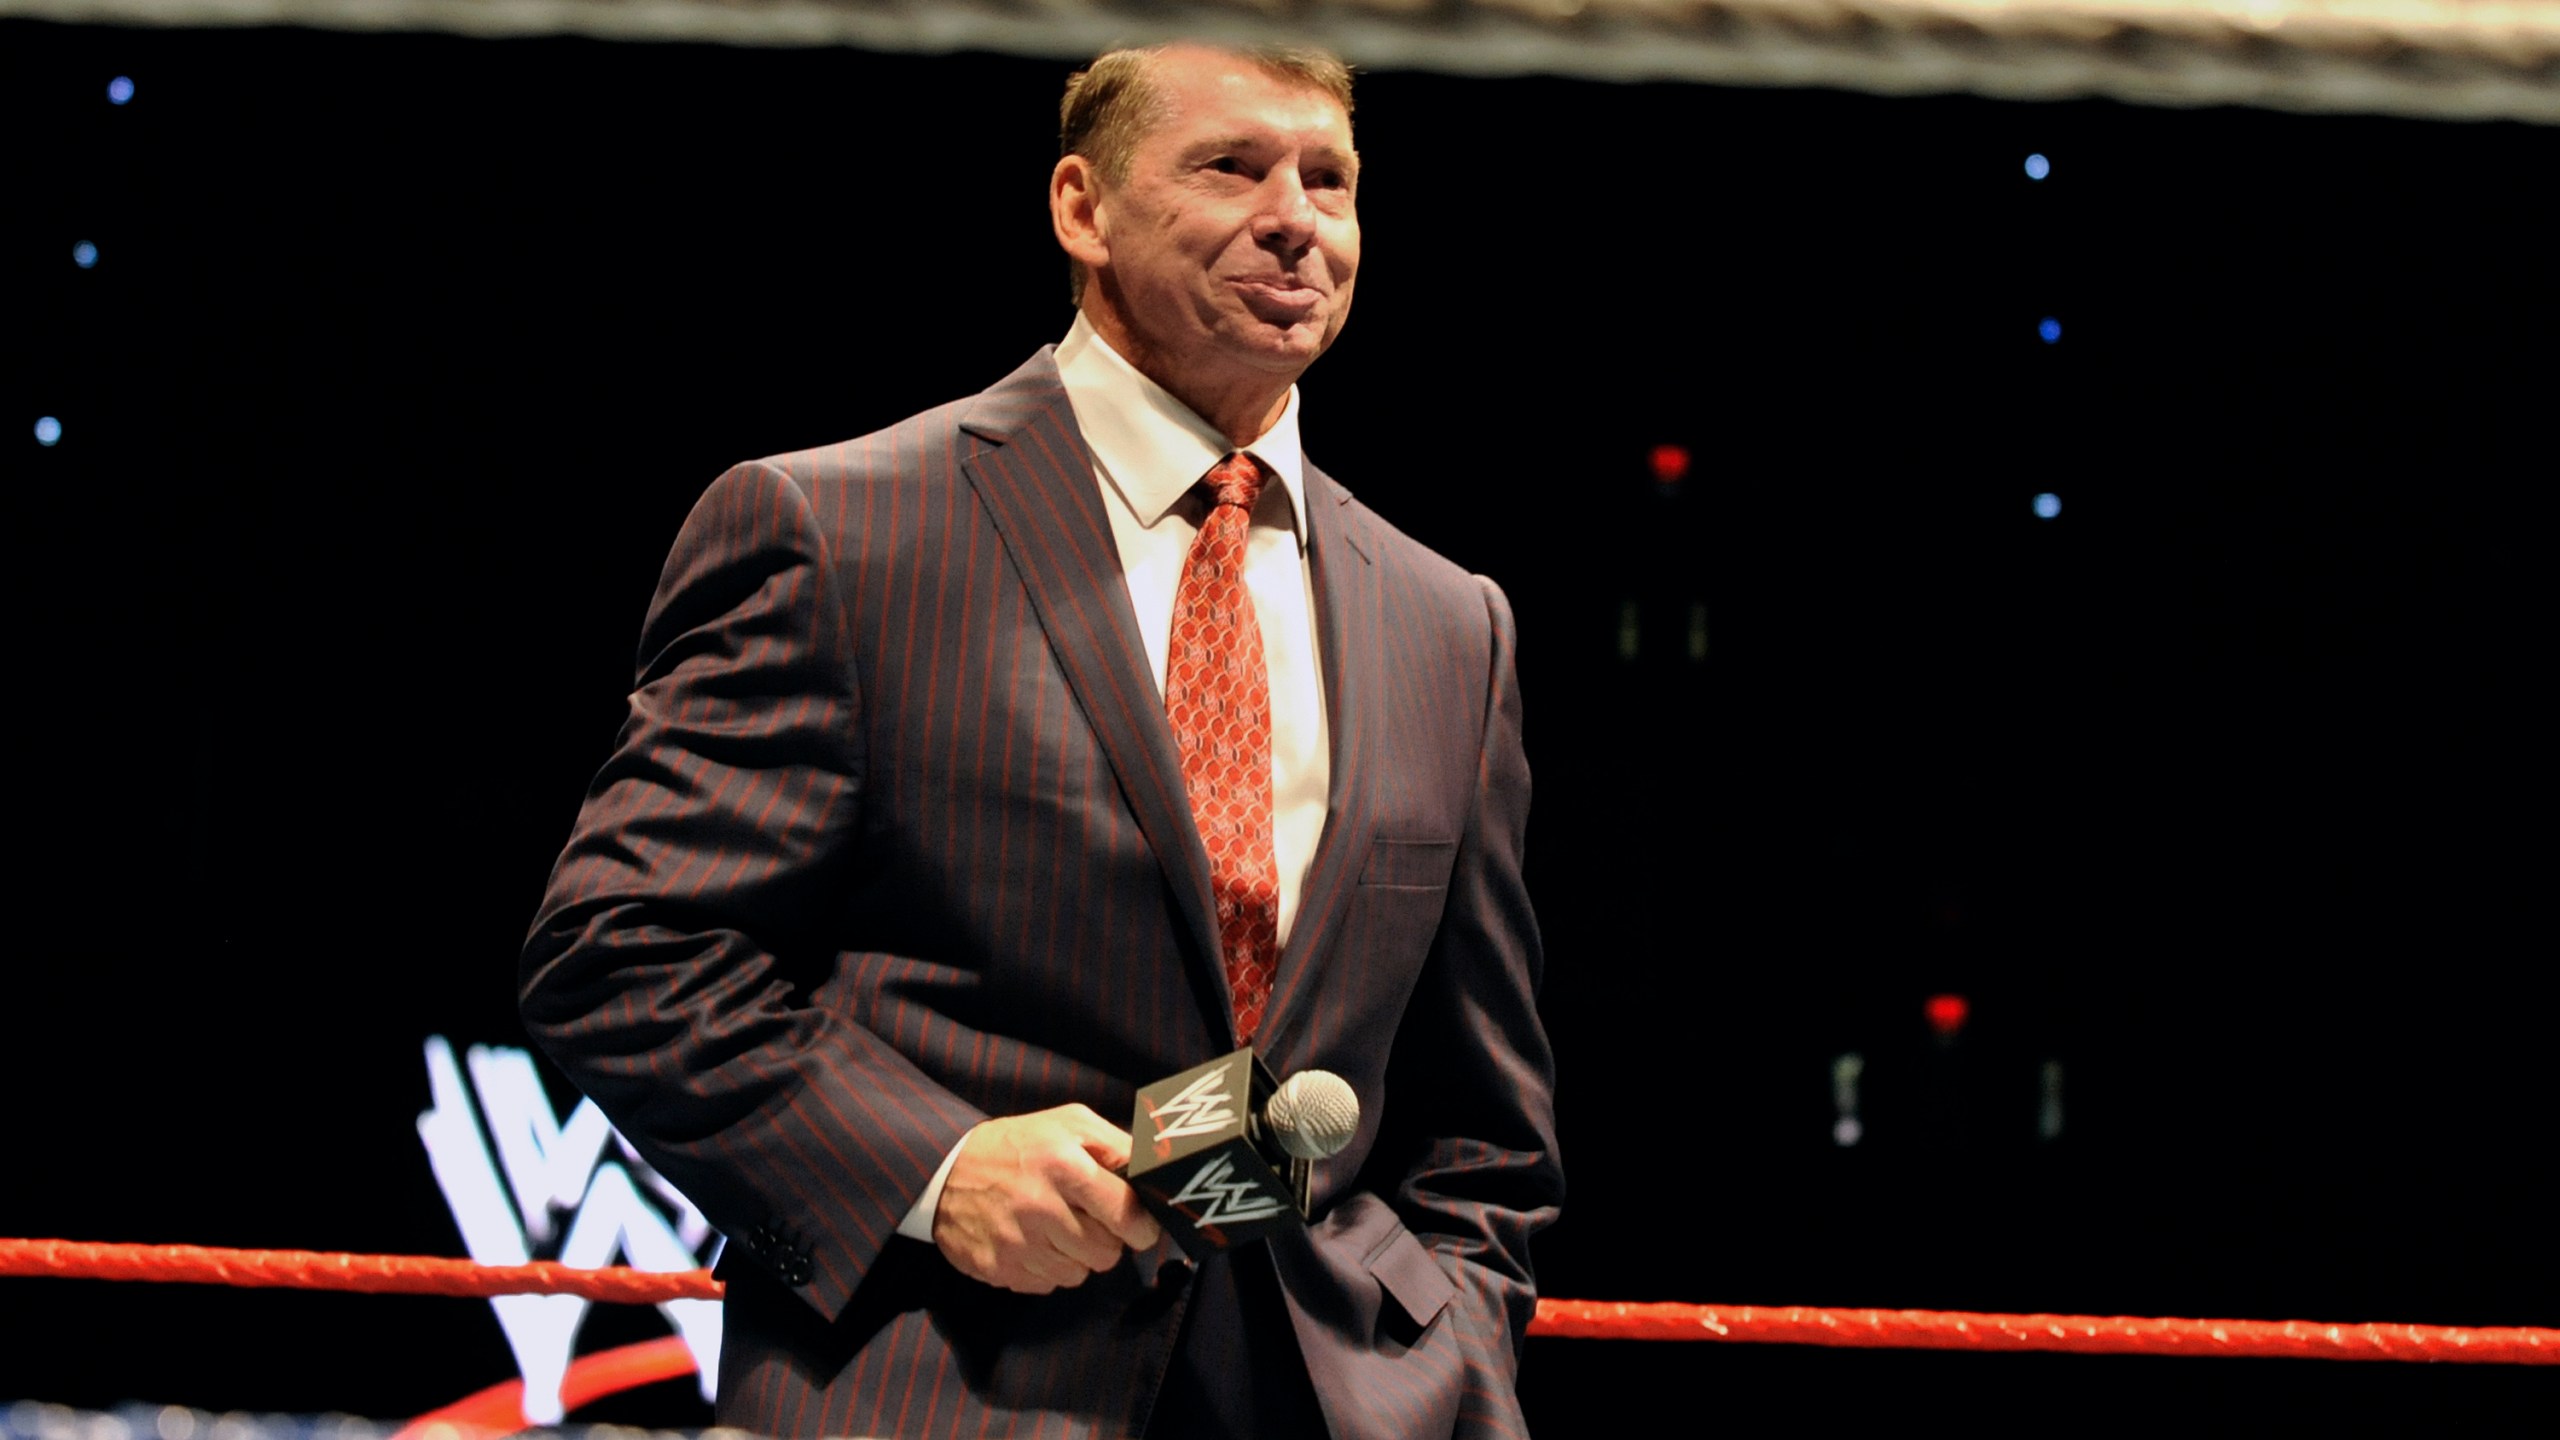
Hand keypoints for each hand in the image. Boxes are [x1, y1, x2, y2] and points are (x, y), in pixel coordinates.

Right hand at [932, 1103, 1164, 1292]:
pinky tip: (1035, 1243)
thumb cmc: (1018, 1144)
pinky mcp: (998, 1269)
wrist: (943, 1169)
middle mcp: (1040, 1207)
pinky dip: (1048, 1269)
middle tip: (1093, 1223)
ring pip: (1079, 1275)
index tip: (1141, 1225)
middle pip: (1106, 1253)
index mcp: (1064, 1165)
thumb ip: (1117, 1145)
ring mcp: (1016, 1243)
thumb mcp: (1069, 1123)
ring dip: (1078, 1257)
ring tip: (1060, 1230)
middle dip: (1108, 1241)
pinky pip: (1047, 1286)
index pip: (1125, 1214)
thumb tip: (1155, 1174)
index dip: (1142, 1226)